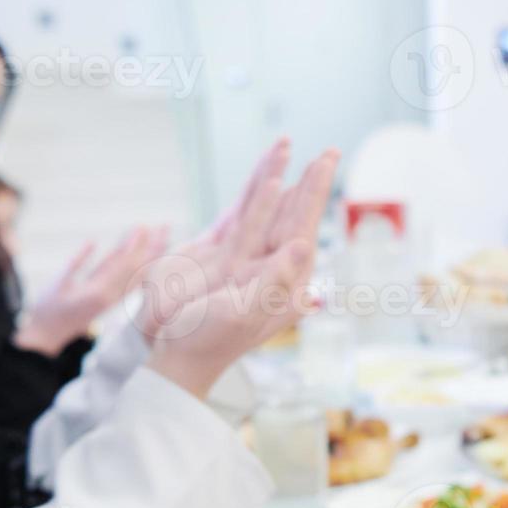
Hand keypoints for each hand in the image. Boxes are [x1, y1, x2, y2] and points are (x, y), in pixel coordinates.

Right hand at [15, 226, 168, 356]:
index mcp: (97, 292)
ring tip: (163, 237)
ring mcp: (113, 300)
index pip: (122, 265)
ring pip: (138, 275)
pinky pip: (133, 283)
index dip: (134, 245)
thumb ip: (77, 261)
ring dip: (152, 255)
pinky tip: (151, 257)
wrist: (47, 336)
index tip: (145, 228)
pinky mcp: (111, 301)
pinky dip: (144, 269)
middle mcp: (111, 297)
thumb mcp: (58, 282)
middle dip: (152, 246)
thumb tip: (93, 240)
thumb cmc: (47, 307)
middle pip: (136, 268)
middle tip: (165, 226)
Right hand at [144, 142, 338, 399]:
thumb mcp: (242, 313)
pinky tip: (267, 185)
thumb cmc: (208, 339)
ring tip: (297, 157)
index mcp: (284, 282)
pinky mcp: (227, 260)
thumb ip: (273, 280)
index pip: (304, 227)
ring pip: (272, 213)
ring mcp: (251, 264)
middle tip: (330, 152)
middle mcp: (272, 270)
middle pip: (296, 215)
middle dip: (311, 183)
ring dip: (285, 183)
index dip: (315, 193)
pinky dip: (256, 198)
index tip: (326, 162)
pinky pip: (245, 219)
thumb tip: (302, 246)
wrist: (177, 355)